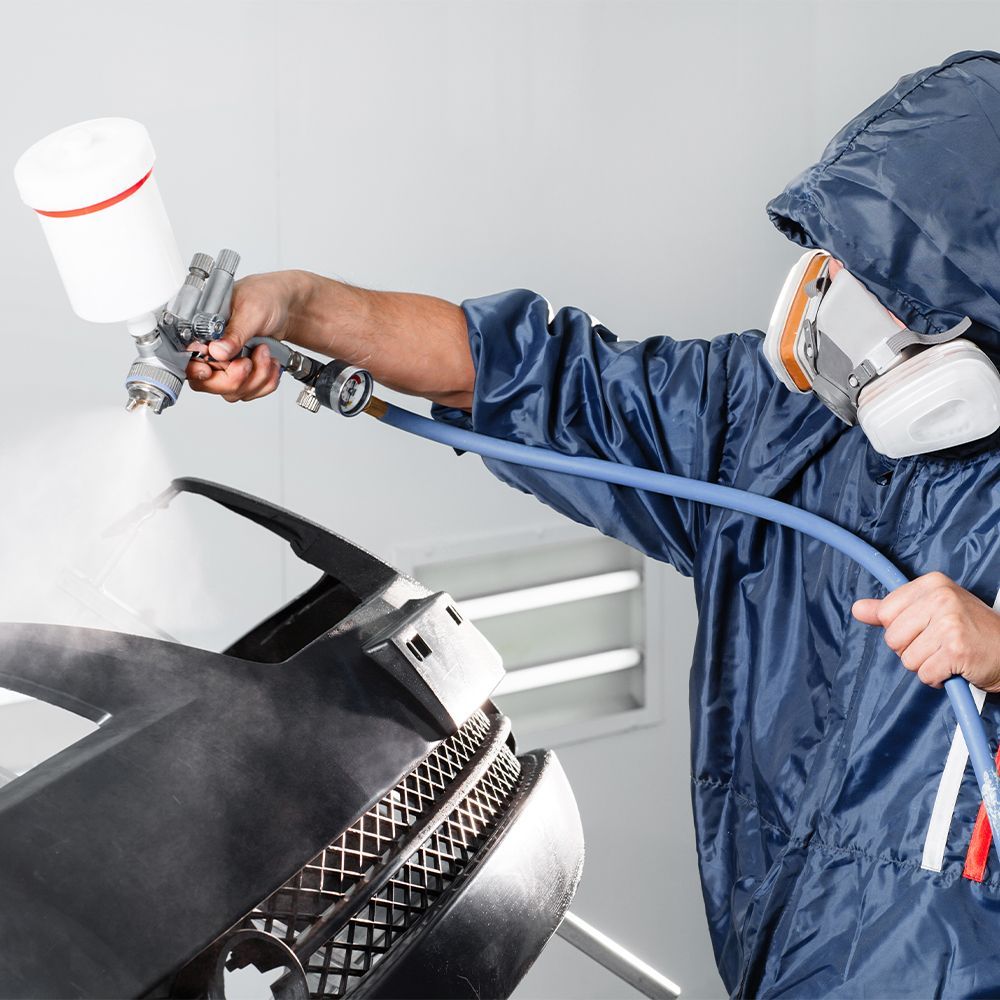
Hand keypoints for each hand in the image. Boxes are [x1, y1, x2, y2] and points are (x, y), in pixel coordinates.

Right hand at [187, 270, 311, 401]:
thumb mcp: (251, 310)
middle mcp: (210, 350)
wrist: (287, 305)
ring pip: (232, 392)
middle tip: (248, 361)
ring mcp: (227, 365)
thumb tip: (217, 351)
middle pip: (208, 384)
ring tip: (264, 352)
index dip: (197, 371)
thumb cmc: (264, 296)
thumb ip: (235, 332)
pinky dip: (267, 381)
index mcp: (201, 329)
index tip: (210, 370)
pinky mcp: (244, 374)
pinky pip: (252, 392)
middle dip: (233, 378)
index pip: (186, 360)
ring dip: (256, 377)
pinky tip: (270, 362)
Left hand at [853, 572, 999, 690]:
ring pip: (907, 658)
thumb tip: (858, 609)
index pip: (885, 611)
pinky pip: (924, 674)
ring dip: (925, 665)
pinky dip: (937, 678)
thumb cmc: (972, 632)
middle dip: (911, 649)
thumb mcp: (932, 610)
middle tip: (938, 645)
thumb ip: (892, 609)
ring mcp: (949, 623)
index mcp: (932, 584)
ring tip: (947, 655)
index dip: (900, 628)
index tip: (924, 627)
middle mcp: (941, 598)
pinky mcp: (956, 649)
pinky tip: (954, 667)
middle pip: (892, 637)